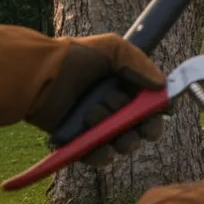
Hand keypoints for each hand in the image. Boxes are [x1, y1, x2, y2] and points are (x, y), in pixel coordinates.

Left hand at [34, 33, 167, 166]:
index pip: (149, 102)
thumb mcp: (113, 48)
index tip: (164, 112)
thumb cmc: (75, 57)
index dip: (159, 109)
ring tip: (108, 128)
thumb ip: (141, 63)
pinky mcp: (77, 141)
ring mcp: (94, 125)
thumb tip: (162, 85)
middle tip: (146, 130)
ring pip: (122, 142)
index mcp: (122, 86)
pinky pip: (96, 155)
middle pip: (140, 126)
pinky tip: (101, 148)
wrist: (39, 74)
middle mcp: (111, 106)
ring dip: (122, 139)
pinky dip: (101, 155)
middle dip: (146, 129)